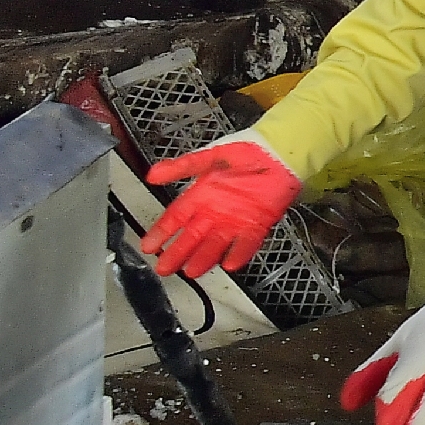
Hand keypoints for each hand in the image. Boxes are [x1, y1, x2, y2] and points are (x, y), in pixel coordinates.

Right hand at [139, 133, 299, 277]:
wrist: (276, 154)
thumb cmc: (245, 153)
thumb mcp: (209, 157)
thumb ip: (182, 167)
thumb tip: (152, 174)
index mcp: (200, 196)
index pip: (176, 218)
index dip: (161, 232)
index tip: (148, 246)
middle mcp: (214, 212)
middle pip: (192, 237)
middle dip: (177, 253)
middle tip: (164, 268)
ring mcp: (235, 220)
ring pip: (215, 244)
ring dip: (204, 258)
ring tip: (191, 271)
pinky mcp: (256, 224)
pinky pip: (246, 243)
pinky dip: (239, 253)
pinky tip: (229, 264)